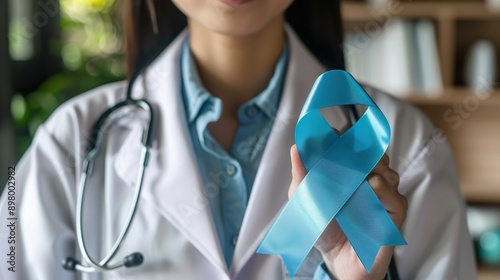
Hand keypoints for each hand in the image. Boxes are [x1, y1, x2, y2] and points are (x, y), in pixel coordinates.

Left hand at [288, 145, 407, 279]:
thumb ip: (302, 175)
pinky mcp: (394, 211)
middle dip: (356, 148)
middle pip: (370, 149)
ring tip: (351, 175)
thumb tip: (296, 148)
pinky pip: (393, 193)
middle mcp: (368, 176)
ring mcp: (383, 192)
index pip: (351, 143)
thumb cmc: (323, 227)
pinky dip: (381, 187)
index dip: (341, 137)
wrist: (336, 260)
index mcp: (349, 171)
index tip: (328, 136)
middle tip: (339, 153)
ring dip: (367, 166)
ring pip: (383, 166)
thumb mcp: (306, 199)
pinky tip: (369, 188)